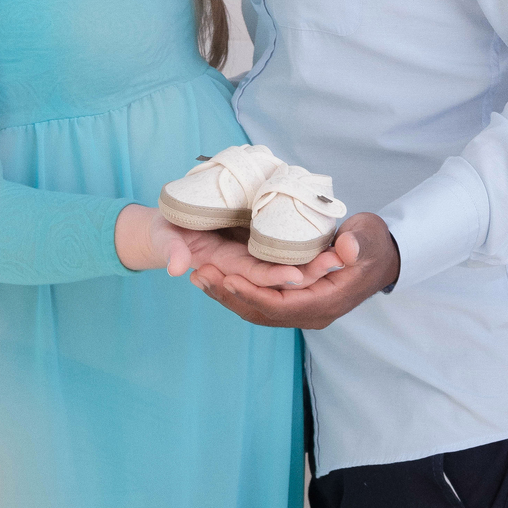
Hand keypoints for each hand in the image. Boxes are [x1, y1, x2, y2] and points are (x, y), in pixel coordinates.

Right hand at [114, 206, 345, 287]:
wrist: (168, 228)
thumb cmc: (164, 231)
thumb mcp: (163, 236)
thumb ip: (170, 248)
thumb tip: (179, 268)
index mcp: (225, 268)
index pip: (255, 278)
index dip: (275, 278)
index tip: (299, 276)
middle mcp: (244, 267)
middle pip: (282, 277)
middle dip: (310, 271)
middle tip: (338, 258)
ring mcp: (253, 257)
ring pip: (291, 267)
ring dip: (316, 262)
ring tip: (344, 250)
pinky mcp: (261, 245)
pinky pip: (288, 253)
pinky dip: (309, 250)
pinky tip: (333, 241)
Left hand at [190, 212, 399, 328]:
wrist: (382, 256)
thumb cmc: (373, 243)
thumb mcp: (369, 236)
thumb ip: (357, 242)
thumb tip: (345, 251)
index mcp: (327, 301)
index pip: (281, 306)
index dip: (252, 295)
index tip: (227, 278)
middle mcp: (312, 314)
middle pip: (263, 313)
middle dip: (230, 296)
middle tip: (201, 274)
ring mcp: (302, 312)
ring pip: (258, 312)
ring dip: (228, 296)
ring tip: (200, 276)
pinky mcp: (295, 304)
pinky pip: (262, 304)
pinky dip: (238, 293)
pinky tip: (217, 278)